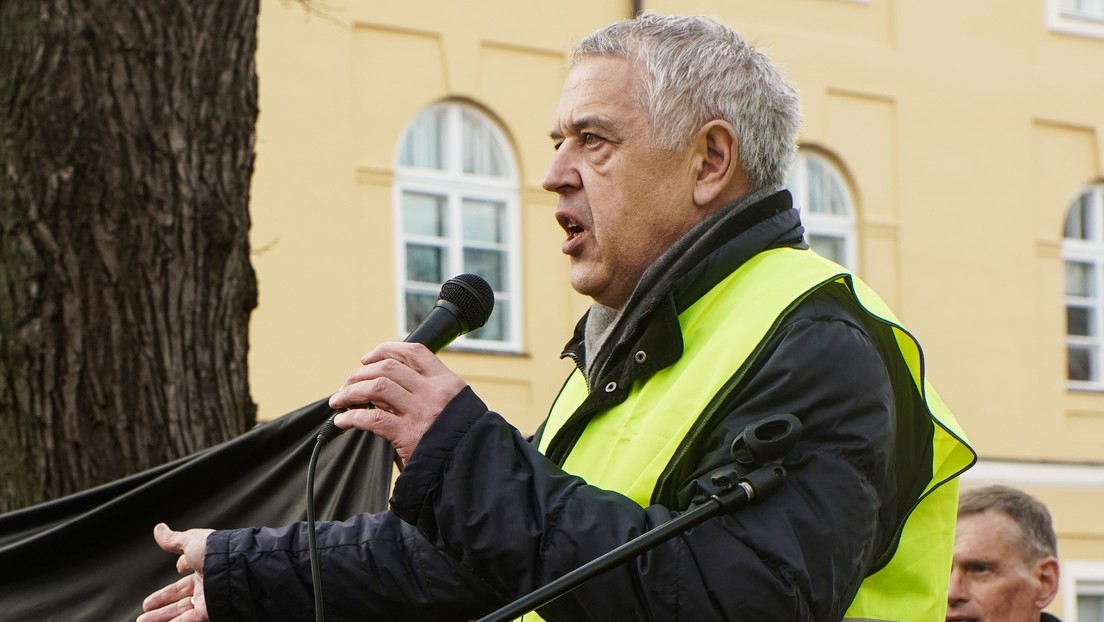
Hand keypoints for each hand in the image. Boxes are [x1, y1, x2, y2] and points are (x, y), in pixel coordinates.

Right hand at [137, 523, 213, 621]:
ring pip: (180, 610)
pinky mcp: (209, 610)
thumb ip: (173, 539)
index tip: (174, 574)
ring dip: (161, 616)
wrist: (234, 567)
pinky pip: (188, 620)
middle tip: (146, 608)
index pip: (187, 574)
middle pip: (179, 596)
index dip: (179, 574)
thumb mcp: (190, 540)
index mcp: (204, 564)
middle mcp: (207, 582)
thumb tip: (159, 529)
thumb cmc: (216, 550)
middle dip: (161, 602)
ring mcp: (208, 597)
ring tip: (142, 620)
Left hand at [329, 342, 466, 462]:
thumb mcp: (452, 406)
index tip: (367, 359)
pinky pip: (372, 418)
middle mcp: (433, 392)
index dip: (386, 350)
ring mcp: (421, 412)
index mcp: (446, 381)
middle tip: (346, 385)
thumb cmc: (459, 439)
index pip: (414, 352)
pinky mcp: (408, 435)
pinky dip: (351, 417)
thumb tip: (380, 386)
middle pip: (388, 367)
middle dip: (360, 373)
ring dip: (351, 391)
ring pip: (377, 387)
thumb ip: (423, 393)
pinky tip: (342, 421)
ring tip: (338, 401)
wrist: (471, 466)